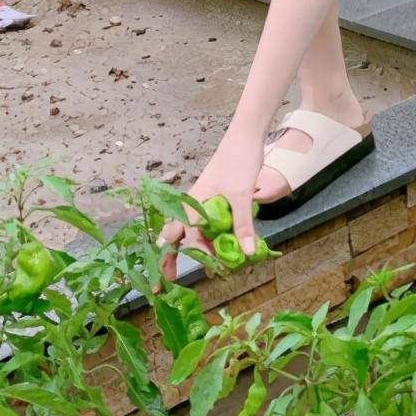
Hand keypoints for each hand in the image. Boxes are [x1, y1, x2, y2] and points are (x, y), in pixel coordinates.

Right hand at [158, 131, 262, 279]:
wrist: (246, 135)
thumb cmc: (239, 161)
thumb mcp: (241, 196)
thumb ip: (242, 225)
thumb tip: (247, 253)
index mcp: (193, 204)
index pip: (184, 238)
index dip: (182, 258)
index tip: (179, 279)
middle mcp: (194, 203)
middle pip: (178, 234)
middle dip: (172, 256)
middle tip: (169, 279)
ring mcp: (204, 199)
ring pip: (193, 228)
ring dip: (196, 247)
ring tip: (205, 265)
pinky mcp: (217, 195)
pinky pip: (208, 220)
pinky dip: (212, 234)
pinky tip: (221, 242)